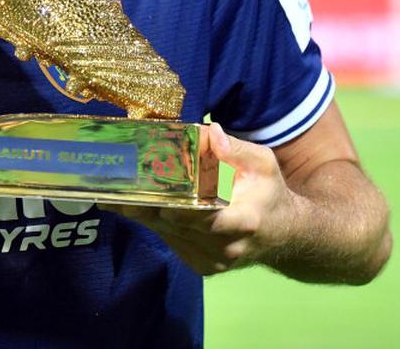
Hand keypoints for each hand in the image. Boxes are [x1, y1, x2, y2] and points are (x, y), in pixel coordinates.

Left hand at [104, 122, 297, 274]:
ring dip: (144, 214)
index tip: (150, 193)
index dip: (175, 206)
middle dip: (147, 204)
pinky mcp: (202, 267)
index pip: (202, 217)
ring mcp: (213, 262)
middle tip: (116, 186)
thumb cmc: (270, 193)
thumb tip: (206, 132)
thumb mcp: (262, 163)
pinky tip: (136, 207)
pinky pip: (172, 242)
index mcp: (243, 221)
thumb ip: (235, 148)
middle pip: (176, 225)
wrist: (286, 236)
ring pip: (168, 235)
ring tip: (114, 194)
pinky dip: (156, 224)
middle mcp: (225, 246)